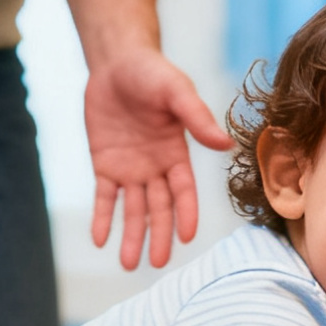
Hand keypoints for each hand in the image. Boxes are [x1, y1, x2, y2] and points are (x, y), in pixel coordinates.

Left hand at [84, 49, 228, 269]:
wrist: (116, 61)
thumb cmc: (152, 73)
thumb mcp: (176, 92)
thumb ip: (197, 118)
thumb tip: (225, 144)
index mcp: (177, 155)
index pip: (184, 192)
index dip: (186, 214)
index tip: (187, 237)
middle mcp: (156, 168)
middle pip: (159, 208)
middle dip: (159, 235)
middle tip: (158, 262)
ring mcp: (130, 169)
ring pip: (132, 210)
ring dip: (131, 236)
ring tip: (129, 264)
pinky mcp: (105, 164)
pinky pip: (104, 197)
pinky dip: (102, 218)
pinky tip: (100, 240)